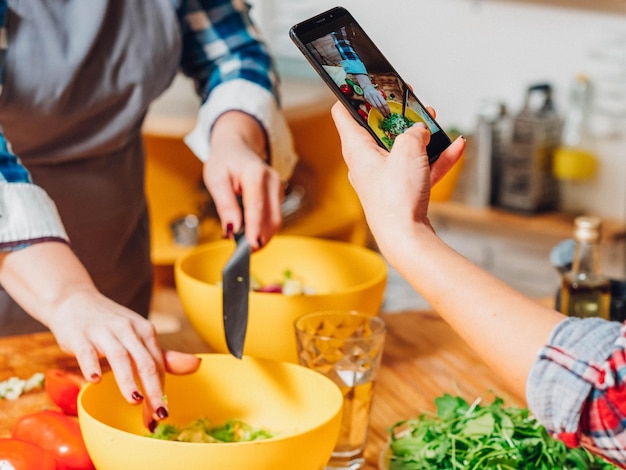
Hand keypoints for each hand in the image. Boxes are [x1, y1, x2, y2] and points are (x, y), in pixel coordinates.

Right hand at [0, 242, 200, 429]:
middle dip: (153, 389)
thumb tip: (196, 365)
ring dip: (128, 380)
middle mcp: (128, 330)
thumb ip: (163, 356)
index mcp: (145, 331)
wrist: (73, 300)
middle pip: (145, 362)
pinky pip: (87, 351)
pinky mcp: (80, 335)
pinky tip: (95, 381)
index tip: (161, 415)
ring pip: (120, 357)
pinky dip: (91, 365)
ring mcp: (104, 332)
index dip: (162, 391)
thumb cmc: (110, 324)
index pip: (158, 365)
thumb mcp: (138, 336)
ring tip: (135, 400)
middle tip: (157, 414)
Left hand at [204, 111, 283, 249]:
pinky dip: (262, 229)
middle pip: (272, 219)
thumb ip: (225, 205)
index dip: (255, 230)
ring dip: (260, 236)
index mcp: (256, 174)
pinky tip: (248, 232)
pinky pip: (273, 218)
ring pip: (275, 222)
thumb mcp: (215, 180)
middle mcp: (273, 182)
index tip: (250, 247)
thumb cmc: (225, 161)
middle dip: (259, 238)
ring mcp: (279, 189)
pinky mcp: (279, 197)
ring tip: (241, 243)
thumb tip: (232, 230)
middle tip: (241, 253)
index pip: (257, 207)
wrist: (237, 147)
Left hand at [331, 102, 464, 250]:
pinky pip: (418, 169)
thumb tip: (419, 130)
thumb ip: (413, 132)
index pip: (343, 113)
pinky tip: (456, 148)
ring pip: (401, 148)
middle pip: (377, 130)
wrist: (407, 239)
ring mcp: (384, 179)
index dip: (352, 95)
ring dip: (419, 135)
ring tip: (434, 122)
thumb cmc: (396, 200)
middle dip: (396, 114)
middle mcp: (366, 163)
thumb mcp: (407, 151)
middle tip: (408, 101)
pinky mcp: (401, 192)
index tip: (362, 82)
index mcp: (357, 149)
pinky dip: (435, 158)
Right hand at [362, 84, 389, 116]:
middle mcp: (374, 96)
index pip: (383, 102)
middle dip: (384, 111)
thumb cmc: (374, 91)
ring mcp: (370, 98)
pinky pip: (373, 106)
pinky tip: (380, 112)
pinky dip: (377, 110)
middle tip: (387, 115)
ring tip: (384, 115)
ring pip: (376, 107)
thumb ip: (382, 98)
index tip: (389, 112)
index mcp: (378, 94)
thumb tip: (386, 105)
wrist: (366, 88)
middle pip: (380, 105)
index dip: (387, 108)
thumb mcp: (379, 93)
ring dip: (380, 112)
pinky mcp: (367, 100)